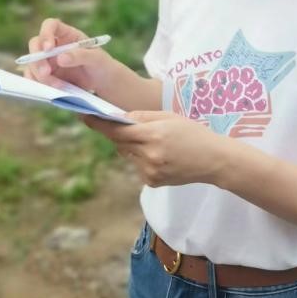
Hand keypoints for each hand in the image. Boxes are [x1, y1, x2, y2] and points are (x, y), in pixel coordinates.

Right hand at [23, 17, 111, 96]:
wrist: (102, 82)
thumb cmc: (101, 64)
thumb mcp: (97, 58)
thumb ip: (80, 56)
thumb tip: (60, 58)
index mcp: (67, 34)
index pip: (51, 25)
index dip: (46, 34)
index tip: (48, 48)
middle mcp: (54, 45)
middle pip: (35, 44)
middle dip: (37, 59)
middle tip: (46, 73)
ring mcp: (48, 60)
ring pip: (32, 63)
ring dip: (38, 75)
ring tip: (57, 86)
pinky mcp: (45, 75)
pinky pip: (33, 77)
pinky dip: (37, 84)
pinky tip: (49, 90)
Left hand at [83, 111, 228, 187]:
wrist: (212, 160)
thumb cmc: (192, 133)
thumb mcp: (169, 117)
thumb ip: (143, 117)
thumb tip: (120, 118)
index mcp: (153, 135)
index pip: (118, 130)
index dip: (99, 123)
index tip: (83, 115)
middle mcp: (148, 155)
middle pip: (120, 142)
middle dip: (118, 133)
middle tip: (126, 125)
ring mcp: (149, 171)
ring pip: (128, 154)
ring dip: (132, 147)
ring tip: (156, 142)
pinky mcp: (151, 182)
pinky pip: (137, 165)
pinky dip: (142, 158)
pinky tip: (161, 156)